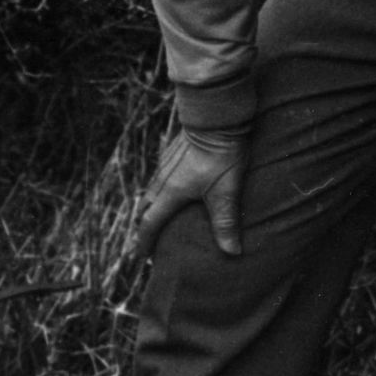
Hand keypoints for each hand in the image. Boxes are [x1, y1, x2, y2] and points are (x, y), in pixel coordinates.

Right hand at [126, 126, 249, 264]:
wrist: (216, 119)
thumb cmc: (221, 156)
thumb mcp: (226, 192)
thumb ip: (226, 222)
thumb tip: (232, 252)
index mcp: (171, 193)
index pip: (150, 223)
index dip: (145, 241)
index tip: (143, 256)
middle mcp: (162, 180)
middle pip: (145, 208)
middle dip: (145, 226)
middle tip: (150, 240)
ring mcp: (165, 165)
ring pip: (151, 192)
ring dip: (152, 208)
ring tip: (161, 219)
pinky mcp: (171, 155)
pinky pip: (159, 179)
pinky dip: (160, 193)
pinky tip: (174, 192)